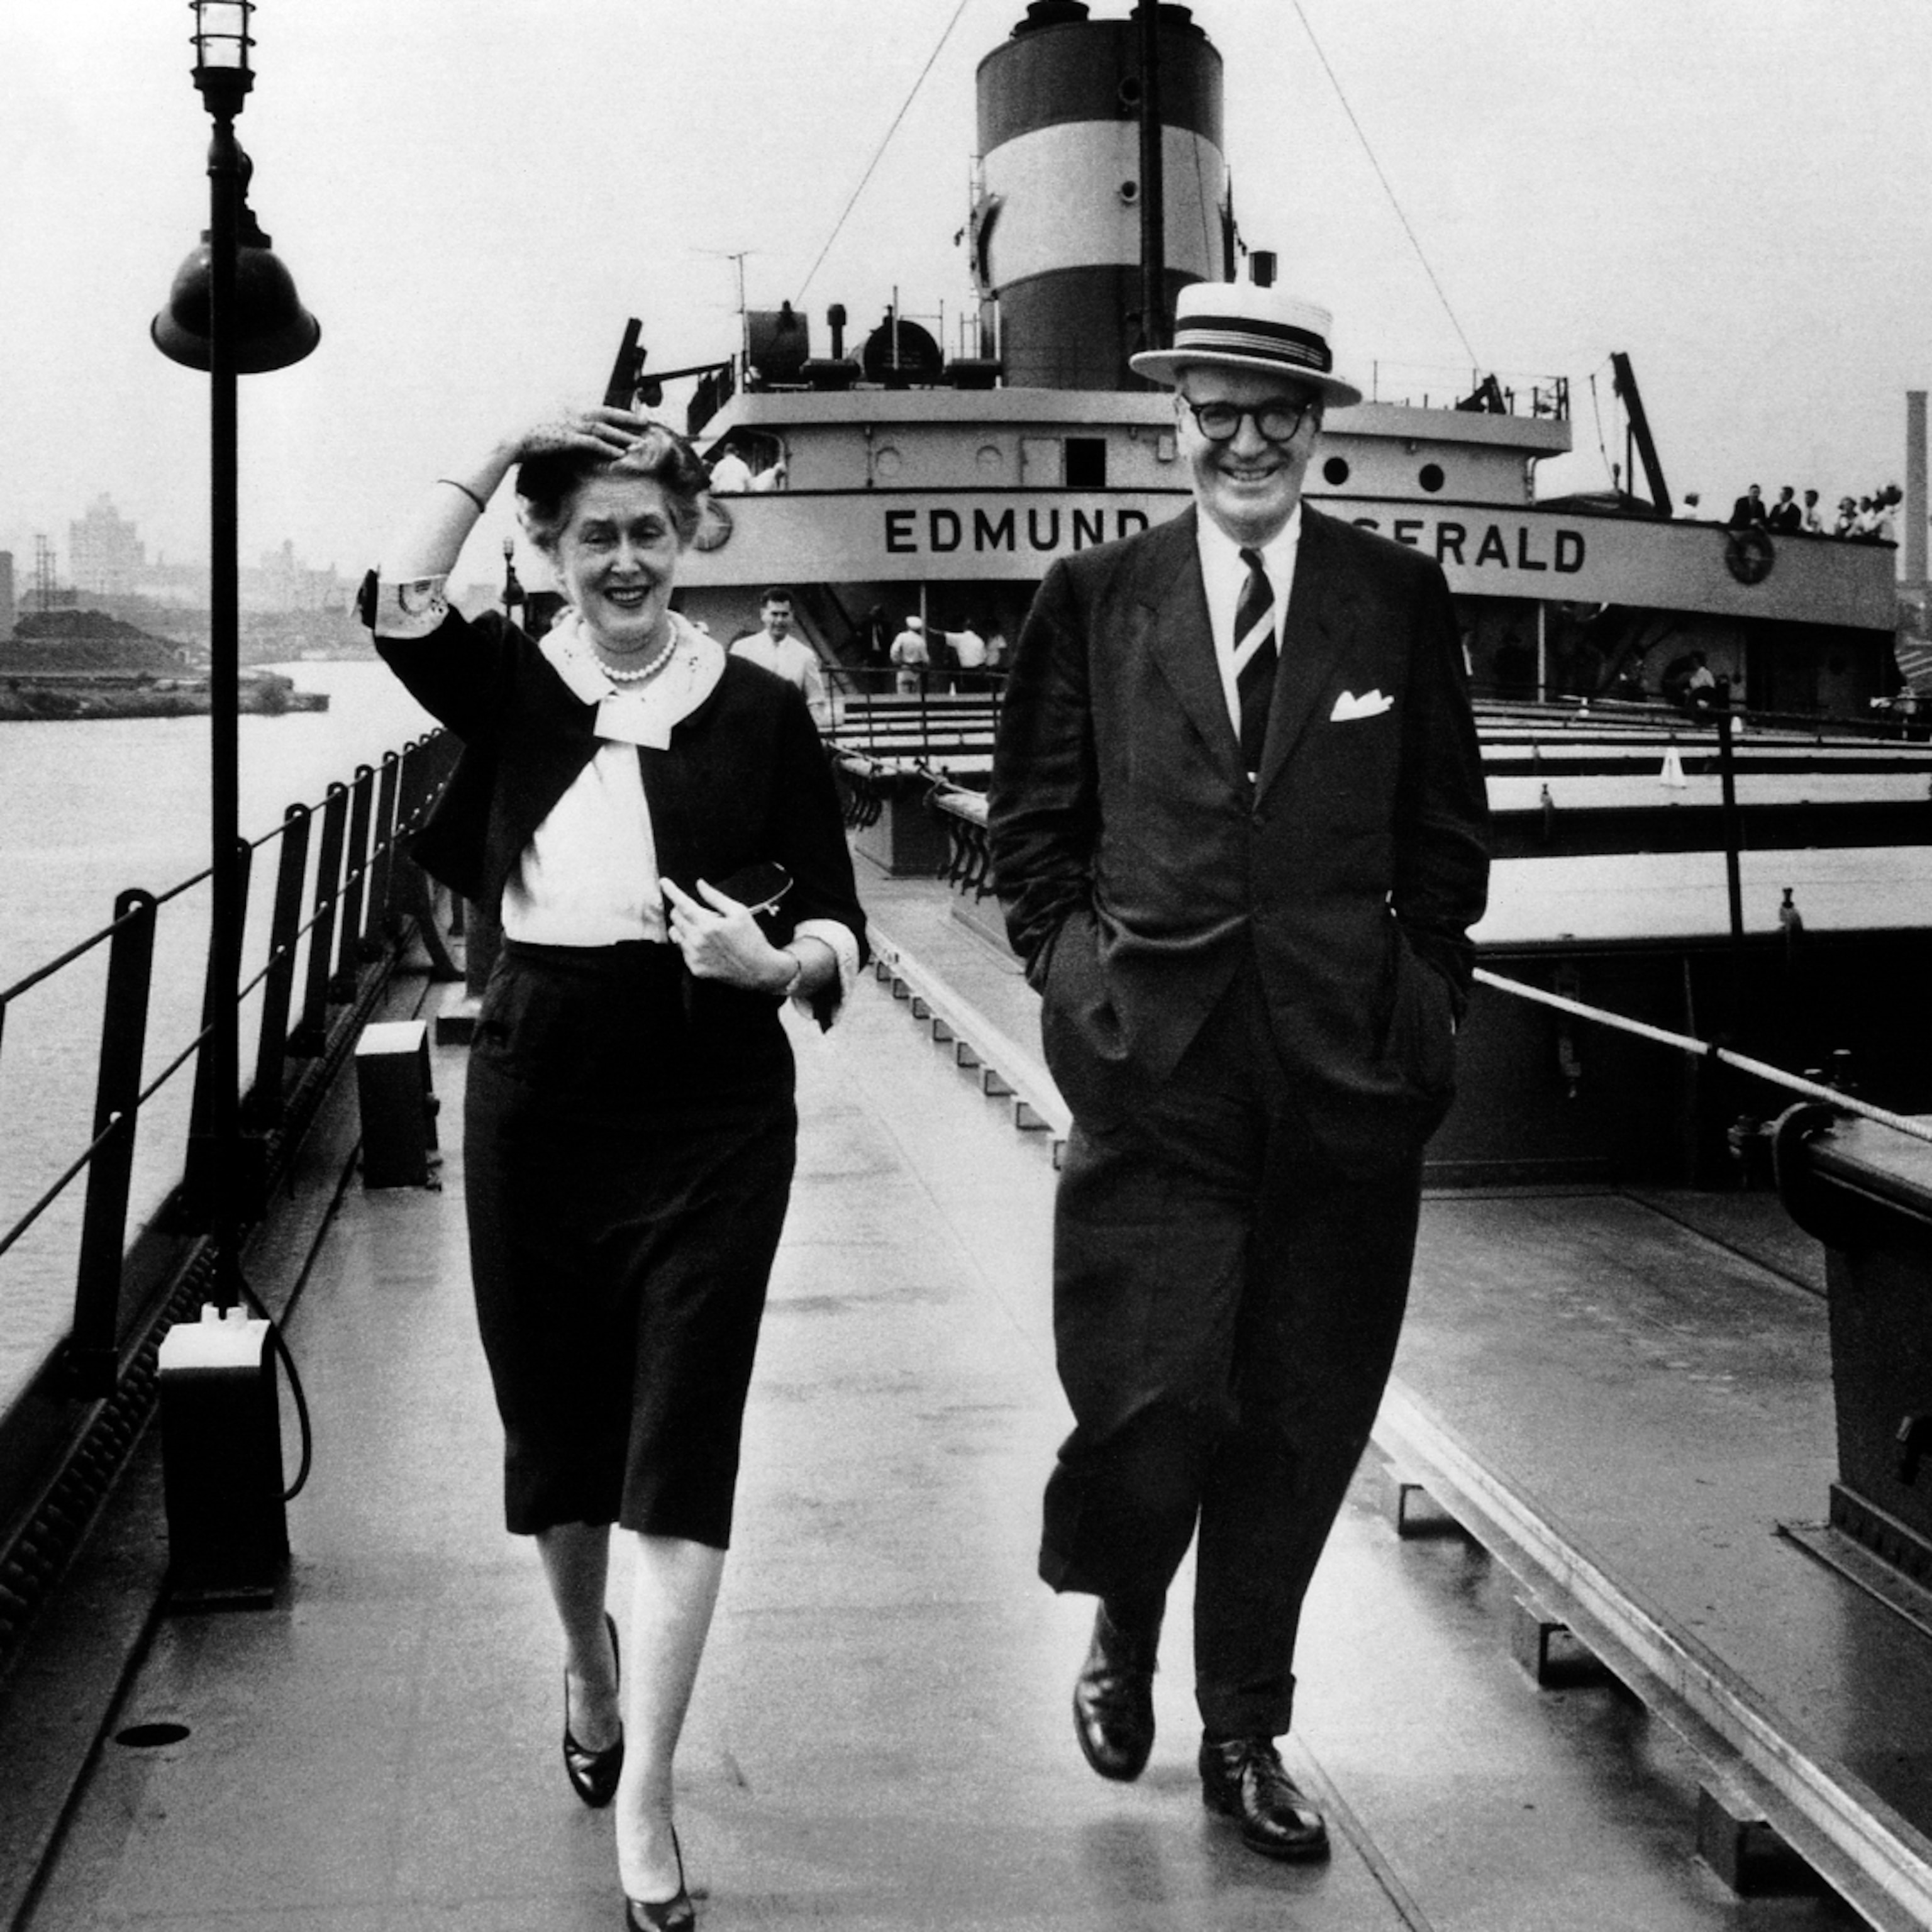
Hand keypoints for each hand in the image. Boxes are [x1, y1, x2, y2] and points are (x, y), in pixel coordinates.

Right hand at [506, 404, 657, 466]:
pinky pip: (594, 444)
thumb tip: (575, 430)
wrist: (513, 440)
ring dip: (623, 436)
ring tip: (638, 443)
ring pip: (604, 429)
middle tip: (645, 422)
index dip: (616, 412)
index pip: (598, 408)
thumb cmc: (528, 434)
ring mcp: (571, 425)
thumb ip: (563, 421)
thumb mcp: (548, 421)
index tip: (631, 416)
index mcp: (569, 406)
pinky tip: (621, 455)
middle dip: (627, 418)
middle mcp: (572, 412)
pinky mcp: (568, 439)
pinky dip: (608, 449)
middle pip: (606, 413)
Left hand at [662, 878, 790, 990]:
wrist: (759, 970)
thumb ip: (716, 897)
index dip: (671, 891)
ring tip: (702, 930)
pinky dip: (689, 944)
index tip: (664, 882)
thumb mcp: (739, 912)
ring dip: (683, 927)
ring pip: (675, 934)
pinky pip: (682, 950)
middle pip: (675, 917)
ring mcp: (695, 957)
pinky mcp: (695, 969)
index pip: (682, 903)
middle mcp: (698, 941)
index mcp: (708, 925)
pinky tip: (707, 946)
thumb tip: (700, 884)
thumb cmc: (752, 939)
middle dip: (682, 909)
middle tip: (698, 912)